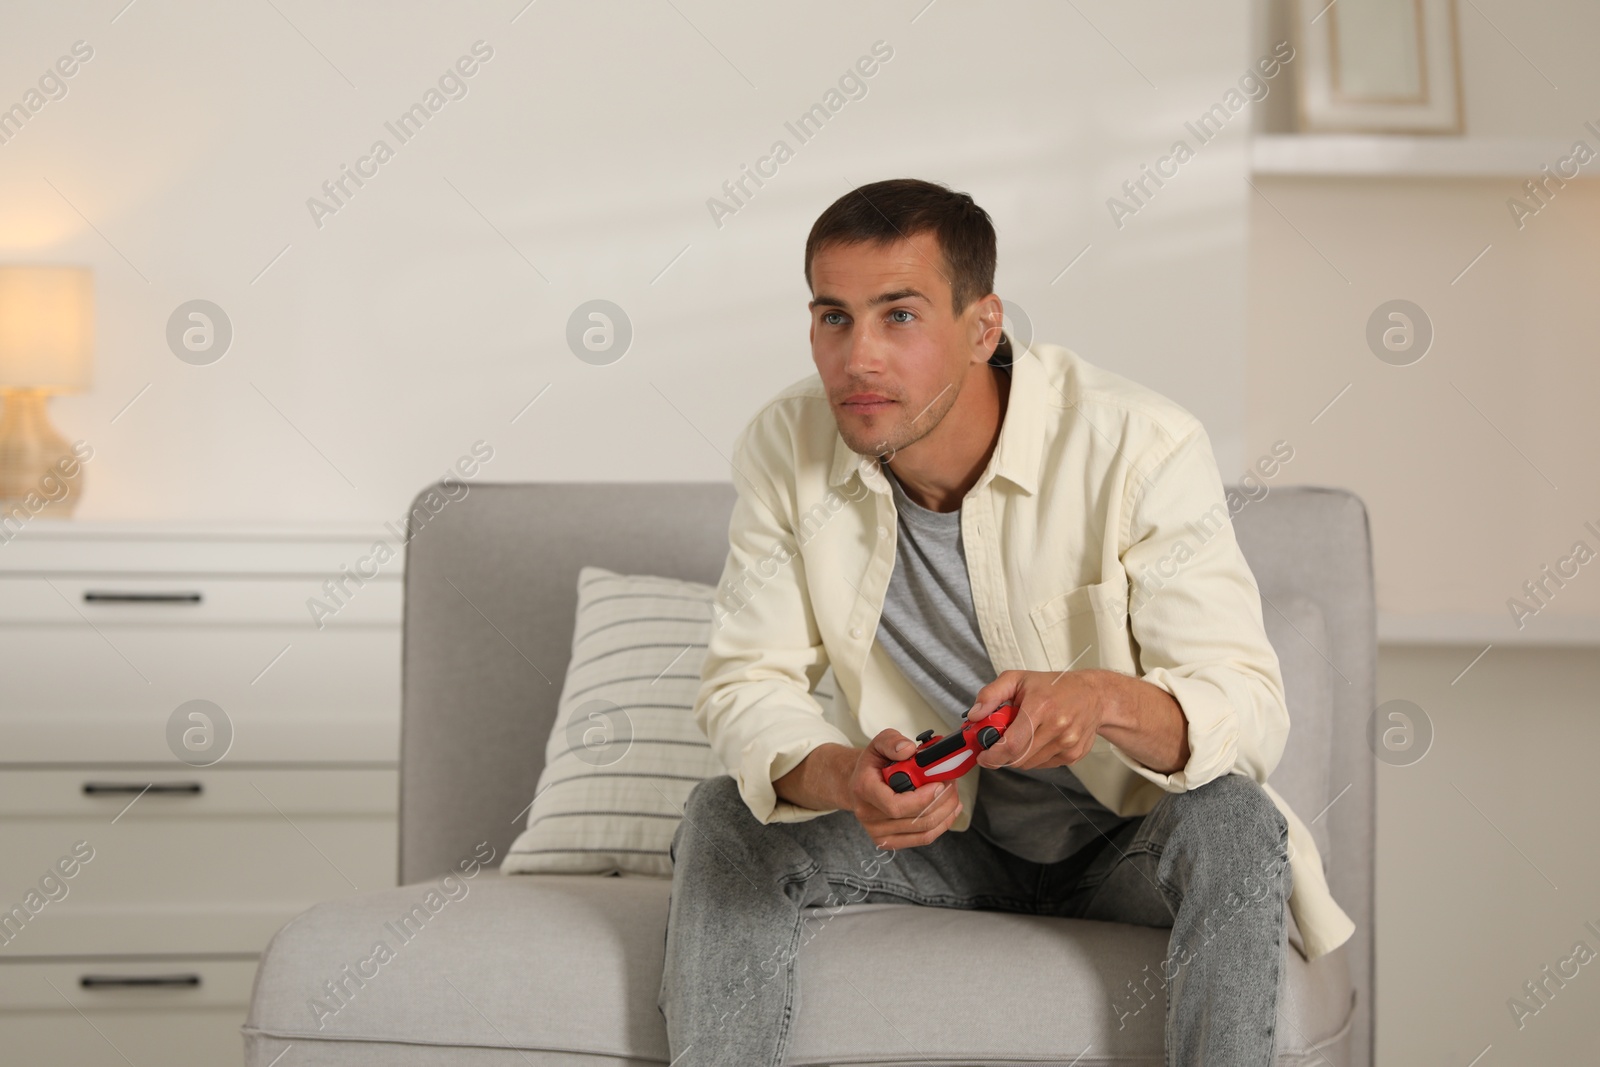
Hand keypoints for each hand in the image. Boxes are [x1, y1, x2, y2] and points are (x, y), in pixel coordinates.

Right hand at [846, 729, 962, 849]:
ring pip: (923, 830)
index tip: (939, 784)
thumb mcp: (879, 743)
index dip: (922, 799)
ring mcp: (878, 832)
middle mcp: (868, 814)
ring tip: (952, 793)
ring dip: (945, 811)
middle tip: (952, 783)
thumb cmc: (872, 765)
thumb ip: (892, 742)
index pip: (895, 805)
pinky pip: (923, 838)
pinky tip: (949, 810)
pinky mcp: (888, 842)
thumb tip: (908, 750)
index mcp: (864, 789)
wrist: (858, 784)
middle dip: (941, 801)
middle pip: (914, 819)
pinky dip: (942, 824)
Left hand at [969, 670, 1110, 770]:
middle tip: (996, 745)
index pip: (1012, 744)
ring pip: (1030, 764)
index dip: (993, 755)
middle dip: (1001, 756)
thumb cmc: (1054, 686)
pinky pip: (1043, 765)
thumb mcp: (1018, 679)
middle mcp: (1057, 727)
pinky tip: (1037, 739)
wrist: (1093, 694)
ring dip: (1018, 756)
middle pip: (1019, 758)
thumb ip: (991, 694)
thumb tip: (974, 715)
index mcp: (1041, 707)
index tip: (982, 756)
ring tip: (1021, 736)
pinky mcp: (1074, 754)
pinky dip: (1034, 757)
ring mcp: (1068, 743)